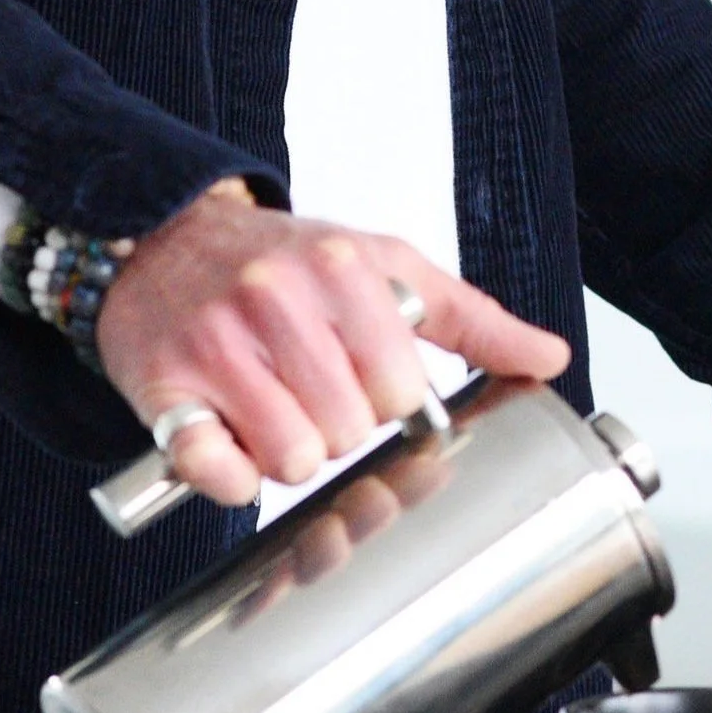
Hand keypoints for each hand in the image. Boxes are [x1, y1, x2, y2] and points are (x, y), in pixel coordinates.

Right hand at [92, 178, 569, 507]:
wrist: (164, 237)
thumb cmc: (281, 260)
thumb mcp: (383, 266)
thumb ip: (470, 318)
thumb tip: (548, 359)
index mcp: (344, 268)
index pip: (403, 392)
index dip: (388, 404)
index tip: (366, 383)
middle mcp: (277, 297)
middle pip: (349, 433)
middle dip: (338, 430)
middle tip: (312, 395)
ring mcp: (216, 341)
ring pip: (291, 459)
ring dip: (288, 454)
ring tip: (272, 410)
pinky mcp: (163, 384)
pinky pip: (217, 471)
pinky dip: (229, 475)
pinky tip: (227, 439)